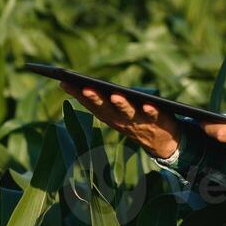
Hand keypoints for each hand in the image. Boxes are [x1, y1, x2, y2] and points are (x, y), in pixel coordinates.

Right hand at [59, 82, 182, 158]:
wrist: (162, 143)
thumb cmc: (135, 121)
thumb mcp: (116, 112)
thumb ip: (102, 101)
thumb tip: (83, 85)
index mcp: (109, 117)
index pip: (90, 105)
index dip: (77, 95)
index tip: (63, 82)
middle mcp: (121, 121)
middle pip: (106, 109)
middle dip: (95, 98)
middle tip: (85, 87)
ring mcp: (138, 122)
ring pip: (127, 113)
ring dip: (121, 105)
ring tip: (115, 95)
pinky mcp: (157, 121)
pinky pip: (153, 116)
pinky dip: (150, 111)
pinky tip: (147, 104)